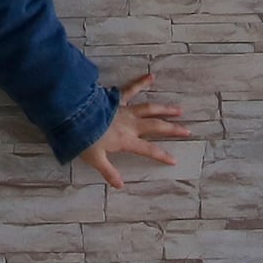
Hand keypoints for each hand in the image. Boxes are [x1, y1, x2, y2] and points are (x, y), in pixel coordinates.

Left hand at [75, 71, 190, 189]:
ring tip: (179, 110)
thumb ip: (109, 172)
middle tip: (187, 130)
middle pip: (156, 126)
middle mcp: (131, 124)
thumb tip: (121, 186)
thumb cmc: (84, 138)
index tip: (174, 160)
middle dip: (172, 129)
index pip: (149, 150)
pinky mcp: (117, 99)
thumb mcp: (96, 159)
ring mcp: (125, 110)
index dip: (162, 155)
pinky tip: (151, 76)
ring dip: (165, 109)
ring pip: (150, 109)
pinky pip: (131, 89)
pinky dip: (141, 82)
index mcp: (127, 140)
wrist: (75, 115)